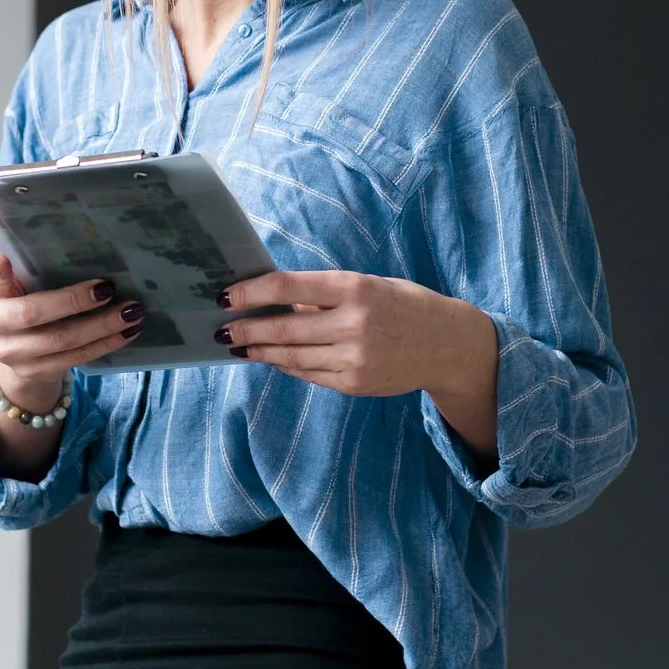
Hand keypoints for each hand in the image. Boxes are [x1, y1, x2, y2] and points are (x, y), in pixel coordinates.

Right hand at [0, 257, 142, 412]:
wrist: (15, 352)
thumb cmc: (21, 303)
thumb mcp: (15, 283)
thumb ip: (21, 267)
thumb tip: (33, 251)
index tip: (4, 260)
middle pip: (34, 313)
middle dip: (74, 301)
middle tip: (109, 288)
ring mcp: (14, 355)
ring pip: (62, 341)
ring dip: (101, 326)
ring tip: (131, 312)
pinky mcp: (36, 373)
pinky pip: (76, 358)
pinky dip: (105, 344)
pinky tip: (127, 332)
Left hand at [215, 270, 496, 407]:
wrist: (448, 345)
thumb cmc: (403, 305)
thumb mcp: (368, 285)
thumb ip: (324, 293)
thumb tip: (277, 299)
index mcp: (354, 288)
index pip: (287, 287)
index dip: (250, 292)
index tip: (224, 295)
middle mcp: (353, 323)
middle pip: (283, 327)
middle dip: (246, 329)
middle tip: (221, 331)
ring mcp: (353, 358)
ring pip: (291, 355)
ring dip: (260, 350)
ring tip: (239, 346)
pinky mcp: (354, 384)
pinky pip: (309, 374)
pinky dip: (286, 365)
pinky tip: (272, 358)